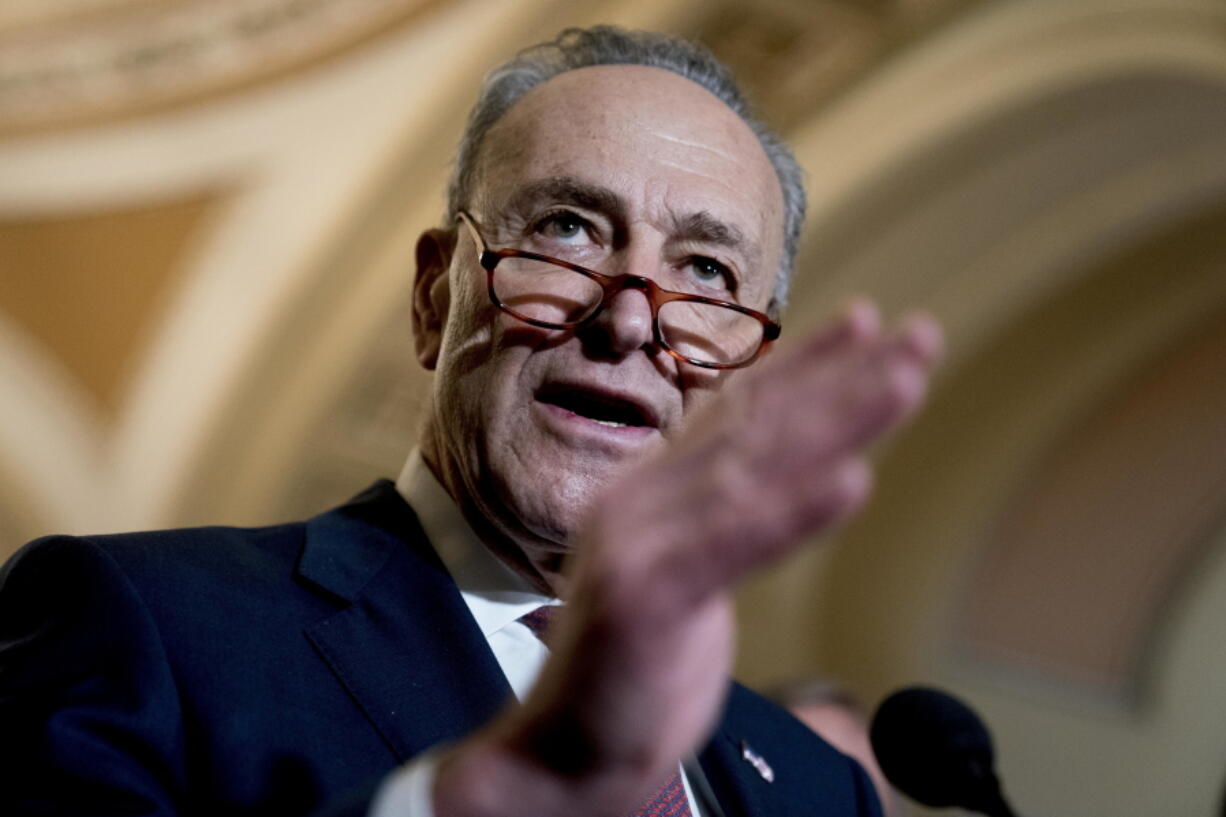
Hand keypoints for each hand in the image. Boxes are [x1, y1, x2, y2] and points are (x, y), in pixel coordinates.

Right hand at [432, 300, 942, 816]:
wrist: (563, 754)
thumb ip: (720, 526)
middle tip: (918, 335)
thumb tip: (782, 489)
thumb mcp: (680, 580)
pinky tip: (853, 480)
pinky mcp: (643, 596)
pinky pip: (731, 543)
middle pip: (756, 427)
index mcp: (652, 493)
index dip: (805, 366)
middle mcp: (642, 500)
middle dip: (844, 376)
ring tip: (906, 378)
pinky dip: (795, 511)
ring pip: (753, 469)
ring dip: (837, 420)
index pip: (737, 414)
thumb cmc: (629, 671)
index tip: (869, 324)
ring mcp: (638, 543)